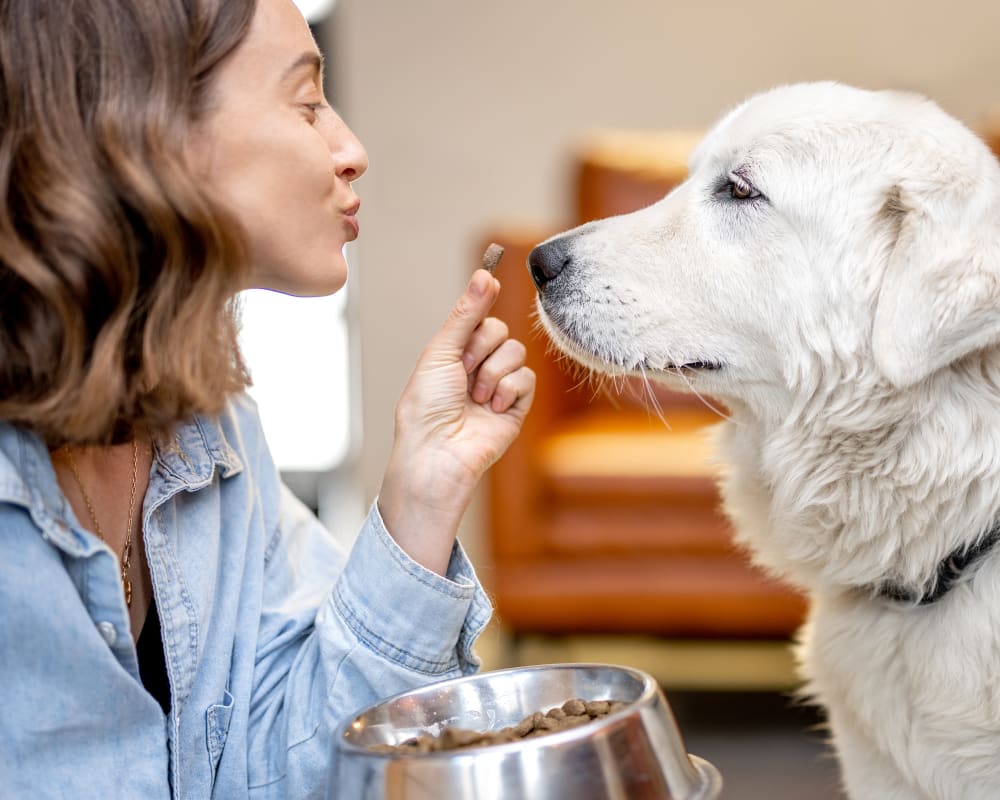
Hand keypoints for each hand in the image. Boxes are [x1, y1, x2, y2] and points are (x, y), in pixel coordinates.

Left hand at [379, 268, 534, 573]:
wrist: (438, 452)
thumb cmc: (426, 407)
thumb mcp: (440, 351)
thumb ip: (466, 314)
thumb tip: (485, 274)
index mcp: (453, 353)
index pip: (480, 317)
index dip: (478, 312)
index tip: (488, 285)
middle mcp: (477, 367)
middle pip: (501, 331)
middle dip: (481, 349)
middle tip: (462, 372)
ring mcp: (498, 387)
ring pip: (516, 353)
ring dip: (493, 373)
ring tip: (475, 397)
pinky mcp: (516, 407)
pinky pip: (527, 379)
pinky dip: (508, 391)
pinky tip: (490, 409)